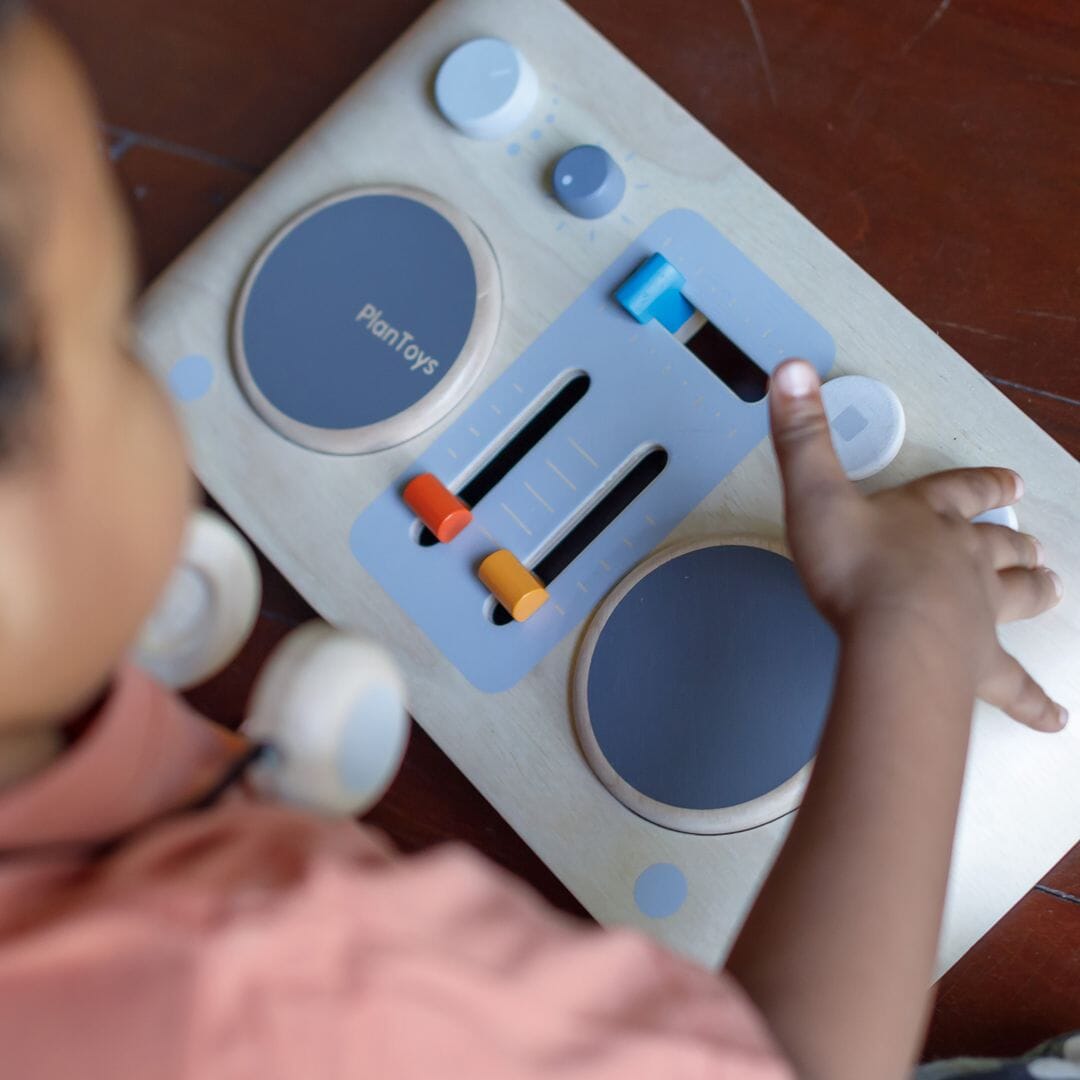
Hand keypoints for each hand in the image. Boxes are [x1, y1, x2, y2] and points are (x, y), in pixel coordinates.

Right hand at [769, 359, 1066, 731]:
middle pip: (998, 546)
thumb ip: (802, 433)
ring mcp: (977, 612)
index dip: (982, 485)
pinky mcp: (976, 665)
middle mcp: (961, 560)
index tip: (1008, 482)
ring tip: (1052, 588)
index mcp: (926, 518)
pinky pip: (1014, 687)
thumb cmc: (854, 569)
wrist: (891, 638)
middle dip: (1013, 543)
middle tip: (1034, 546)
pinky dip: (1034, 702)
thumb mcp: (815, 491)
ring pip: (1017, 597)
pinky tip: (1054, 719)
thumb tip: (792, 369)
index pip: (960, 491)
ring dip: (1033, 592)